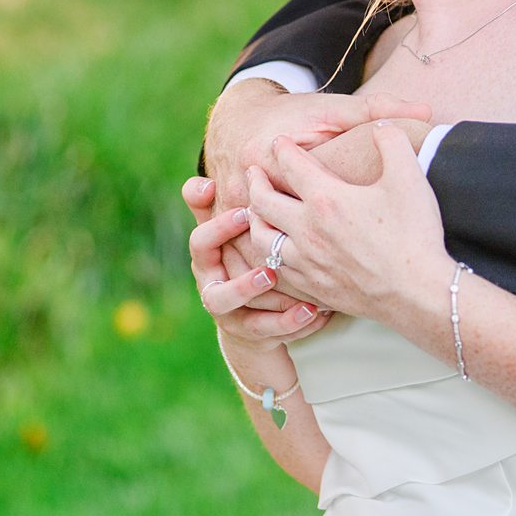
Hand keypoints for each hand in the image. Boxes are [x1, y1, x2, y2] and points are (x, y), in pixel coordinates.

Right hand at [182, 176, 325, 346]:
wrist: (246, 301)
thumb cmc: (242, 249)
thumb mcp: (230, 228)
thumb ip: (219, 202)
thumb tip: (207, 182)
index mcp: (207, 259)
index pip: (200, 243)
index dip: (218, 229)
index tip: (245, 212)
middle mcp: (213, 289)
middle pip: (216, 293)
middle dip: (242, 286)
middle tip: (269, 271)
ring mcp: (231, 315)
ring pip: (246, 321)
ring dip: (270, 314)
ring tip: (299, 303)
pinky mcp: (251, 333)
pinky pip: (269, 333)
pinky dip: (291, 323)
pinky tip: (315, 311)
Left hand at [243, 123, 449, 324]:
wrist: (419, 293)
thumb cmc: (415, 233)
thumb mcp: (408, 177)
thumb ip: (391, 140)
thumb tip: (382, 125)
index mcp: (326, 199)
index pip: (291, 164)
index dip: (283, 149)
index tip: (281, 142)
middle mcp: (307, 230)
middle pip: (263, 200)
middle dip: (255, 181)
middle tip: (252, 172)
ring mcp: (306, 262)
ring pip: (262, 238)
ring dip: (255, 221)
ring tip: (256, 212)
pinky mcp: (312, 288)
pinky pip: (276, 271)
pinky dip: (268, 258)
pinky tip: (274, 253)